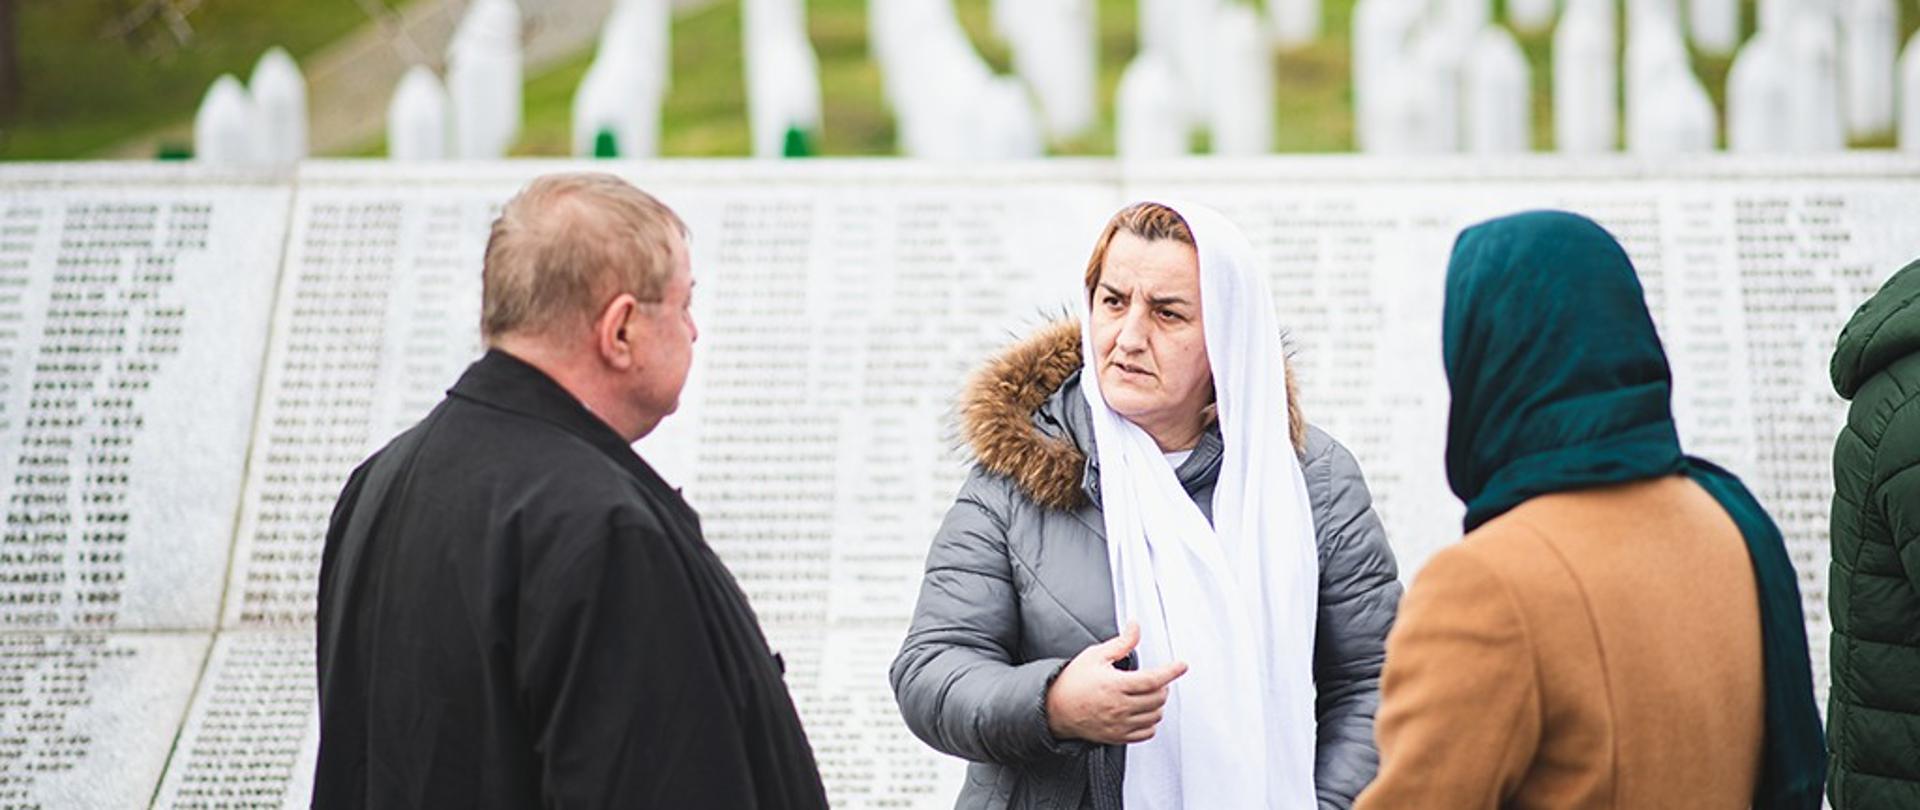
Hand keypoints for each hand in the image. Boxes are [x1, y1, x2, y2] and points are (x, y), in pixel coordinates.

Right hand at [1044, 621, 1187, 744]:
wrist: (1054, 708)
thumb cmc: (1072, 682)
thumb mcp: (1095, 655)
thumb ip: (1121, 643)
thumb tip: (1135, 627)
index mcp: (1115, 685)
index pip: (1153, 679)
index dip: (1171, 671)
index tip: (1181, 666)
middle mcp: (1119, 707)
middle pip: (1157, 699)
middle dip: (1163, 687)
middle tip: (1158, 679)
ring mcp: (1119, 724)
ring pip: (1155, 716)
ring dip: (1158, 704)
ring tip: (1150, 695)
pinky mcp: (1117, 736)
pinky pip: (1146, 733)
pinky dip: (1151, 723)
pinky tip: (1144, 713)